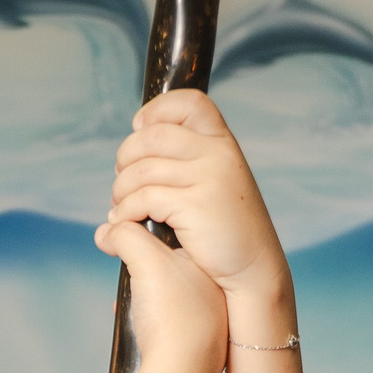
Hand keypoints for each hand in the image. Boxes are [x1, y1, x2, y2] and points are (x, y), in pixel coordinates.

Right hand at [93, 207, 227, 372]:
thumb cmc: (170, 313)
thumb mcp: (145, 258)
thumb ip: (126, 235)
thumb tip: (107, 232)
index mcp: (209, 268)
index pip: (175, 240)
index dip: (147, 238)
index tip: (128, 243)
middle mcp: (214, 295)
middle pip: (170, 272)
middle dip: (142, 273)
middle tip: (128, 276)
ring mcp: (208, 326)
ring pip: (167, 303)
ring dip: (142, 301)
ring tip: (129, 305)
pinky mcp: (197, 353)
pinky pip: (167, 331)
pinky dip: (148, 327)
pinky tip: (137, 330)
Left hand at [103, 90, 293, 328]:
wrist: (255, 269)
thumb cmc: (229, 232)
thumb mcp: (220, 185)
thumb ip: (193, 165)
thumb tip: (142, 155)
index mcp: (224, 143)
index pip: (189, 103)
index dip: (157, 110)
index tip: (138, 128)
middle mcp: (218, 154)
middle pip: (154, 135)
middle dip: (126, 156)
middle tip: (120, 180)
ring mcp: (208, 178)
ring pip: (143, 169)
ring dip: (121, 189)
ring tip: (117, 207)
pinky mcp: (194, 206)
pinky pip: (144, 198)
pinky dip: (125, 211)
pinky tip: (121, 222)